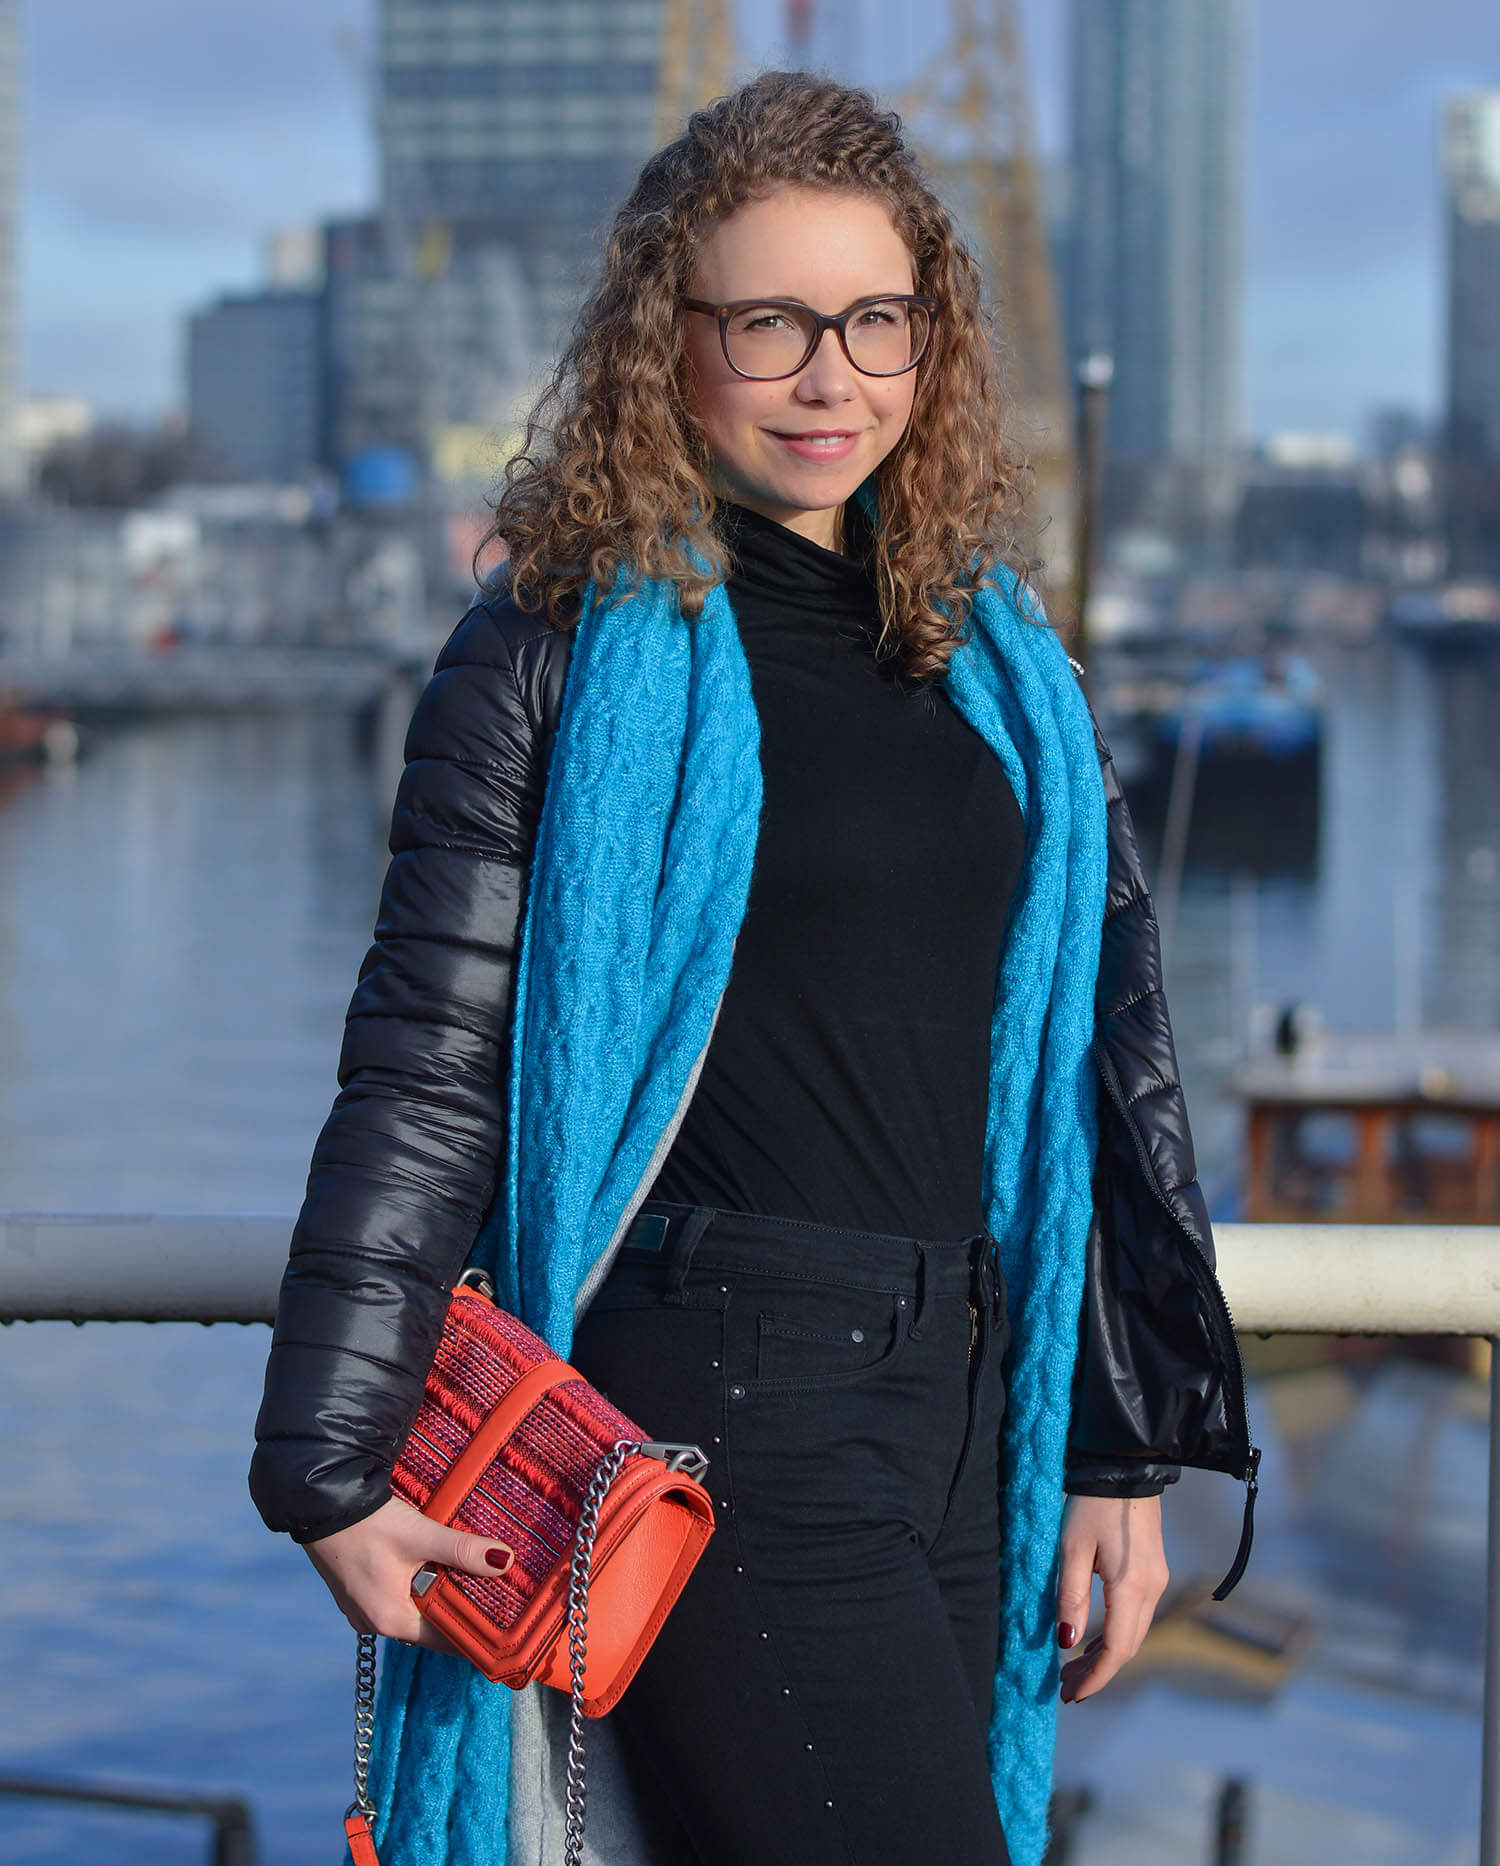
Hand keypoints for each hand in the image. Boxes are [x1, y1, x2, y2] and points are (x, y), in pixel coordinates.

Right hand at [303, 1494, 514, 1654]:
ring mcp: (363, 1607)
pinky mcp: (358, 1589)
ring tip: (471, 1582)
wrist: (322, 1504)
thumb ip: (462, 1550)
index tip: (504, 1631)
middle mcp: (375, 1622)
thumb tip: (506, 1561)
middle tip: (495, 1598)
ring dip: (438, 1597)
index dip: (475, 1635)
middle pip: (430, 1626)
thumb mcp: (420, 1536)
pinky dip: (418, 1587)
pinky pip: (397, 1597)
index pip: (445, 1641)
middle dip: (459, 1612)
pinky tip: (434, 1569)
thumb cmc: (368, 1525)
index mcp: (391, 1620)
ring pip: (413, 1609)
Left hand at [1055, 1493, 1168, 1703]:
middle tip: (1064, 1688)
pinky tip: (1093, 1640)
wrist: (1126, 1467)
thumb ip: (1070, 1596)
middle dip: (1097, 1672)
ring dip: (1105, 1656)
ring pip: (1133, 1634)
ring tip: (1072, 1669)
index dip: (1096, 1677)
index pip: (1117, 1649)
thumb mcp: (1071, 1548)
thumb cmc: (1092, 1505)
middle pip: (1127, 1647)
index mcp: (1132, 1586)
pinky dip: (1115, 1636)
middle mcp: (1152, 1590)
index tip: (1072, 1695)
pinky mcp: (1153, 1572)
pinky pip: (1137, 1617)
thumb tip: (1067, 1642)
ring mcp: (1156, 1581)